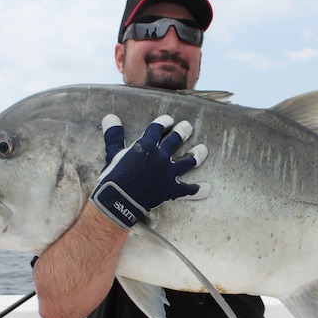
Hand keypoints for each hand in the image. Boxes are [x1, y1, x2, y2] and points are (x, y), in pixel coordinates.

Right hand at [90, 114, 209, 228]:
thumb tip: (110, 116)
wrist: (118, 202)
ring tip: (203, 149)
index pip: (158, 128)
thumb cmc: (113, 178)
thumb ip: (114, 135)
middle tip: (188, 126)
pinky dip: (198, 190)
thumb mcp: (112, 154)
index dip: (164, 122)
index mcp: (146, 145)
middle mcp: (161, 156)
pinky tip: (207, 188)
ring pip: (189, 161)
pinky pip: (188, 190)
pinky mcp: (172, 190)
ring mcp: (169, 173)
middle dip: (184, 131)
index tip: (169, 120)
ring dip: (197, 154)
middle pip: (177, 139)